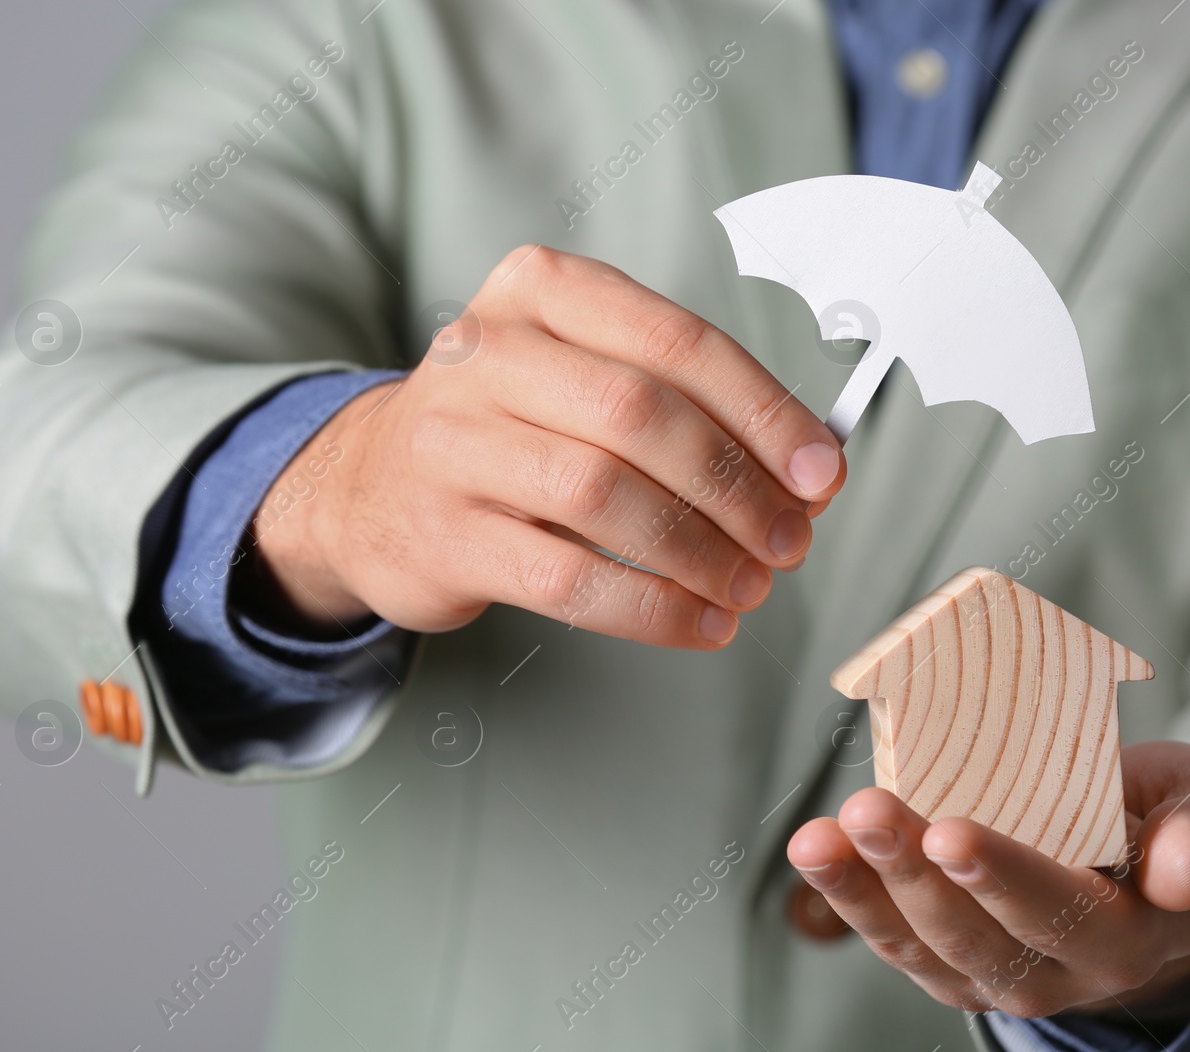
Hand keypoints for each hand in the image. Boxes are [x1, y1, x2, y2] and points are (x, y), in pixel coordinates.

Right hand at [245, 245, 845, 647]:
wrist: (368, 487)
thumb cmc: (509, 428)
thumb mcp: (582, 378)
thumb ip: (684, 405)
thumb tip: (806, 469)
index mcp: (540, 290)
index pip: (675, 341)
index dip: (763, 410)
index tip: (820, 470)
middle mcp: (486, 352)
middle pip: (642, 416)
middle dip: (737, 487)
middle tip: (790, 540)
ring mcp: (452, 443)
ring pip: (605, 496)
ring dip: (700, 552)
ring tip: (750, 586)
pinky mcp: (443, 534)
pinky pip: (569, 579)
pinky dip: (653, 609)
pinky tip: (700, 623)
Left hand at [786, 740, 1189, 1021]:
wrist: (1154, 870)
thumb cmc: (1184, 824)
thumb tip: (1181, 872)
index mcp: (1133, 938)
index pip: (1063, 916)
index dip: (1004, 878)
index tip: (951, 831)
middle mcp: (1061, 973)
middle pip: (976, 936)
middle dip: (912, 874)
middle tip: (867, 813)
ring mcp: (1000, 974)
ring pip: (922, 945)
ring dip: (862, 890)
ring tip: (816, 840)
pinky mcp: (955, 961)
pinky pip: (896, 939)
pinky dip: (851, 898)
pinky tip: (818, 853)